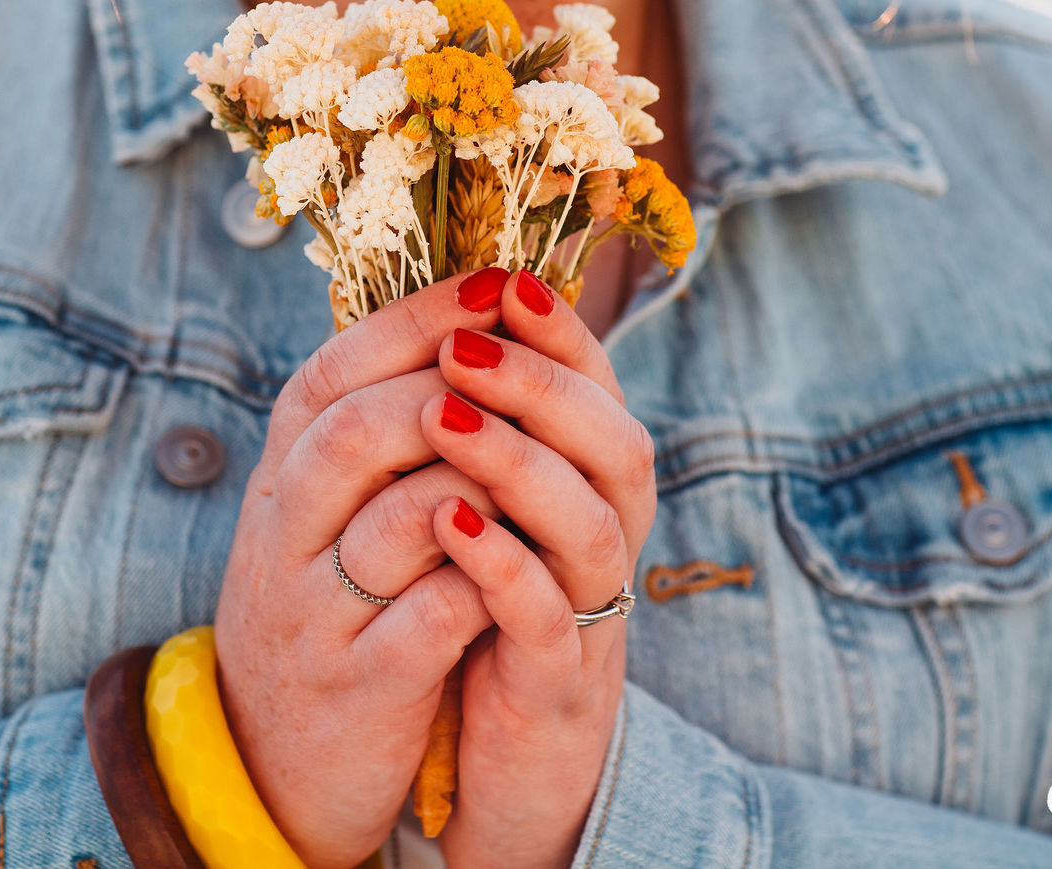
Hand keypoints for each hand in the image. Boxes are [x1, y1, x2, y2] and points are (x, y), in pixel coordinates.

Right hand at [213, 266, 511, 868]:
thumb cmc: (327, 603)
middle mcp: (282, 536)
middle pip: (356, 433)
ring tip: (536, 460)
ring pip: (403, 518)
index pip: (332, 372)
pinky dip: (489, 574)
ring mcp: (316, 614)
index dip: (418, 321)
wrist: (269, 759)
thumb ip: (374, 426)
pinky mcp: (362, 687)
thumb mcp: (324, 511)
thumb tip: (466, 313)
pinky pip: (434, 615)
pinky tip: (526, 553)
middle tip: (517, 370)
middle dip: (450, 390)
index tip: (497, 283)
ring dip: (484, 478)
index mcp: (278, 477)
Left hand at [419, 269, 657, 868]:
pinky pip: (550, 618)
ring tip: (444, 415)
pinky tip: (448, 526)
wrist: (496, 769)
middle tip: (466, 344)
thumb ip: (482, 432)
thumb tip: (438, 319)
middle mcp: (606, 542)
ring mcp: (592, 615)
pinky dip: (504, 566)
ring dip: (519, 462)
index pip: (598, 390)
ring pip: (590, 523)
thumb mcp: (490, 516)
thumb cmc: (484, 620)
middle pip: (613, 443)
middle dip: (542, 384)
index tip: (505, 282)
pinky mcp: (559, 685)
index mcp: (588, 490)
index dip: (561, 334)